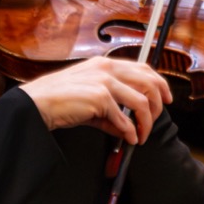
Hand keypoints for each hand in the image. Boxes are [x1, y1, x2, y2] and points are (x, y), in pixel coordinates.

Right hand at [19, 56, 171, 143]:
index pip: (143, 69)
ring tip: (141, 135)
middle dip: (158, 105)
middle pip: (149, 83)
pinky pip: (124, 119)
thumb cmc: (58, 100)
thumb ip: (111, 111)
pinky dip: (130, 131)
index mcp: (104, 64)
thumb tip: (128, 128)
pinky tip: (128, 138)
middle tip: (153, 121)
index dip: (160, 85)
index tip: (166, 100)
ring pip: (142, 102)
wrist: (38, 104)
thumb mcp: (89, 101)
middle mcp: (107, 69)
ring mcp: (104, 81)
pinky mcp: (100, 97)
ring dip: (146, 123)